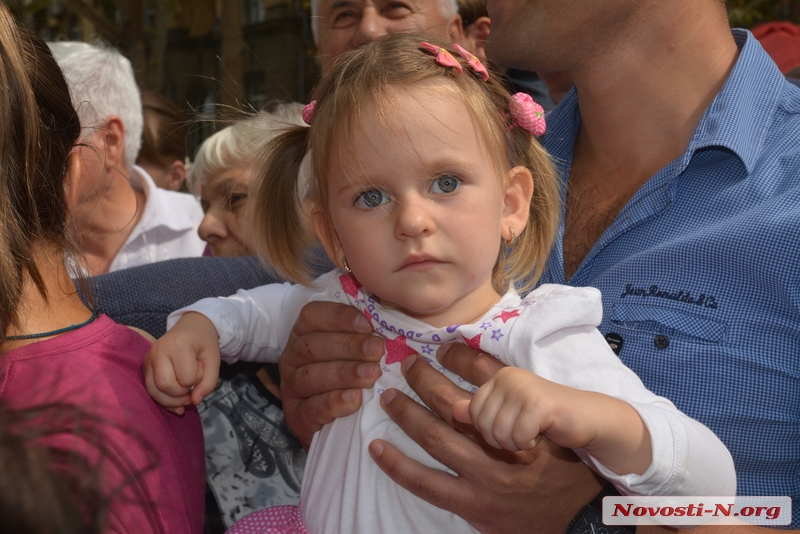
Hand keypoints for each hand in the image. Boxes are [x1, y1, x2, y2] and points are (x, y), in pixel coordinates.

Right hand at [143, 312, 220, 414]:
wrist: (191, 327)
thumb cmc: (203, 342)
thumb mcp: (214, 359)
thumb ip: (209, 382)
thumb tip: (195, 402)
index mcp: (178, 345)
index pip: (186, 378)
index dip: (197, 380)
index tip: (201, 369)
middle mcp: (158, 351)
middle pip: (165, 386)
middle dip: (181, 393)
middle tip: (191, 385)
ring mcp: (148, 359)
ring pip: (153, 391)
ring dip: (171, 401)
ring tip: (185, 396)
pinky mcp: (145, 366)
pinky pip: (150, 390)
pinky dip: (163, 399)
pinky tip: (176, 400)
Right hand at [279, 301, 383, 448]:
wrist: (345, 425)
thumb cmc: (356, 374)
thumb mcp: (359, 348)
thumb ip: (369, 330)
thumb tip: (392, 313)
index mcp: (306, 332)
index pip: (312, 315)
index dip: (339, 317)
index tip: (367, 325)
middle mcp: (293, 357)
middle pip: (313, 345)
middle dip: (348, 346)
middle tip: (377, 350)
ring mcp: (292, 387)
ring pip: (311, 376)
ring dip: (344, 374)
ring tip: (371, 374)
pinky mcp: (296, 417)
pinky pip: (311, 408)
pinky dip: (333, 403)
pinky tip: (355, 399)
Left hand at [369, 344, 603, 533]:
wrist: (586, 516)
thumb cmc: (567, 462)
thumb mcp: (551, 422)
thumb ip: (518, 393)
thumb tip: (474, 357)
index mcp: (524, 418)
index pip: (488, 378)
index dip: (459, 359)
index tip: (437, 347)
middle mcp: (504, 445)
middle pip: (453, 405)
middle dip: (424, 381)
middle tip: (406, 364)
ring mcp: (487, 479)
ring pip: (436, 439)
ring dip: (407, 415)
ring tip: (387, 397)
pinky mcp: (474, 507)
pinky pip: (427, 484)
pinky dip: (399, 465)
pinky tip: (377, 449)